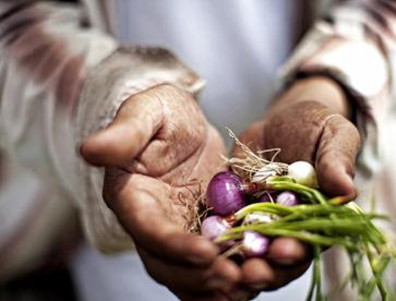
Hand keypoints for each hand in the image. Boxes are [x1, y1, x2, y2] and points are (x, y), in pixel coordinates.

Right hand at [81, 84, 240, 299]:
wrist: (184, 126)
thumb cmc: (163, 113)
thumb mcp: (147, 113)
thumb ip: (123, 134)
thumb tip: (89, 150)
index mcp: (133, 197)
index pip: (149, 229)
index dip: (174, 245)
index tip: (206, 252)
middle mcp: (151, 223)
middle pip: (167, 264)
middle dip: (199, 275)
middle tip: (235, 276)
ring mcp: (177, 232)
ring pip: (188, 274)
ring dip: (216, 286)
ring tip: (249, 283)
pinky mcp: (200, 233)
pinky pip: (209, 266)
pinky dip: (227, 279)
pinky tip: (253, 279)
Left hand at [230, 77, 360, 293]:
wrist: (281, 121)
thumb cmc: (316, 127)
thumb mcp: (334, 135)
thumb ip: (338, 161)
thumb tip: (346, 190)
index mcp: (320, 216)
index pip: (311, 240)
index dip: (298, 249)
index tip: (284, 249)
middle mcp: (289, 225)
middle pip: (278, 254)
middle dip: (266, 265)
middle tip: (252, 270)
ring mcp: (260, 219)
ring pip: (249, 247)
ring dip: (238, 258)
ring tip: (224, 262)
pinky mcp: (235, 209)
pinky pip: (223, 224)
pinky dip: (215, 234)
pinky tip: (204, 240)